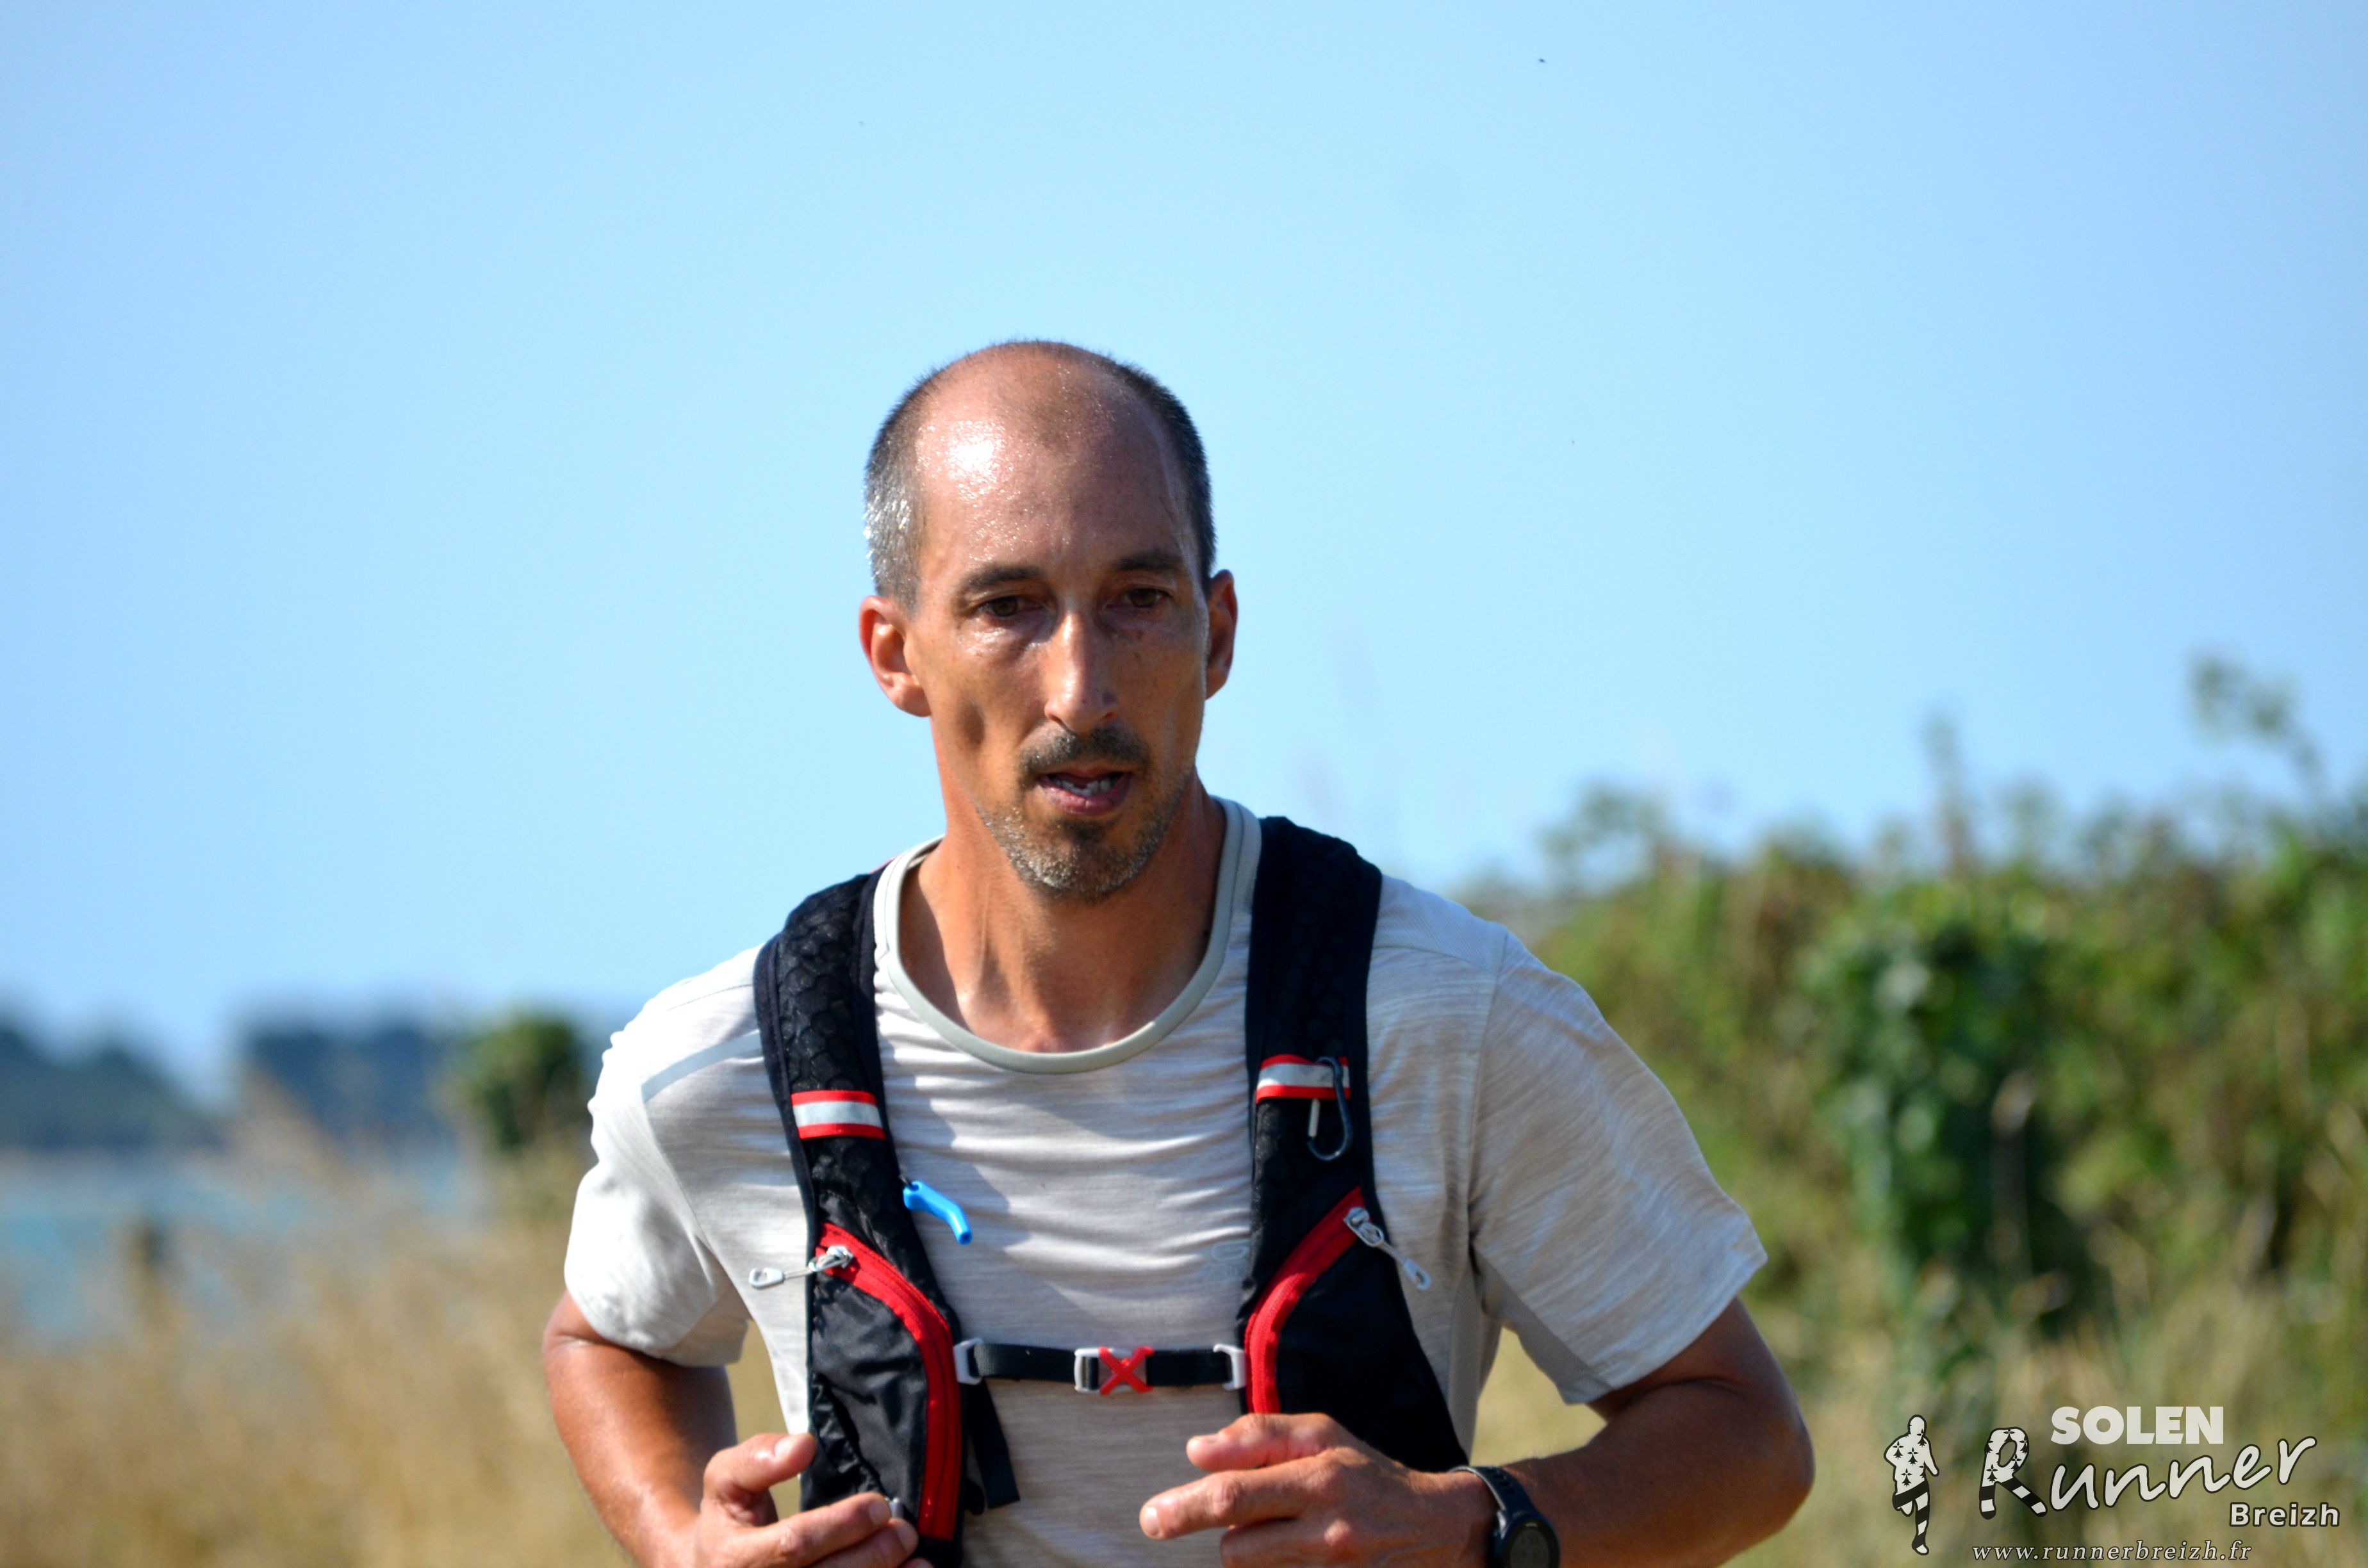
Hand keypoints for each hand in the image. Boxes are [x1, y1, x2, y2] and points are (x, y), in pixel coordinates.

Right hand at [683, 1432, 917, 1567]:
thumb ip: (758, 1457)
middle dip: (872, 1556)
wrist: (711, 1565)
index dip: (841, 1526)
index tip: (879, 1505)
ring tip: (918, 1562)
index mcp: (734, 1559)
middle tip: (906, 1531)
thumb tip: (803, 1446)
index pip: (793, 1545)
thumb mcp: (725, 1478)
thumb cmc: (728, 1515)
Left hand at [1139, 1412, 1494, 1565]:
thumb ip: (1258, 1435)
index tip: (1153, 1516)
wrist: (1431, 1527)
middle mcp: (1326, 1529)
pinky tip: (1285, 1547)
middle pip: (1235, 1545)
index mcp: (1319, 1478)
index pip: (1235, 1496)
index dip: (1185, 1507)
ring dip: (1244, 1548)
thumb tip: (1197, 1450)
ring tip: (1271, 1525)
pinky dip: (1268, 1565)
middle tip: (1174, 1521)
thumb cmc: (1367, 1473)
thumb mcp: (1321, 1434)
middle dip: (1205, 1529)